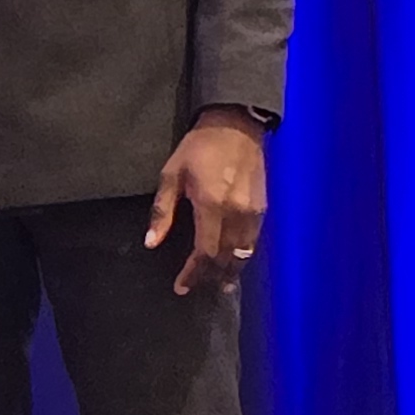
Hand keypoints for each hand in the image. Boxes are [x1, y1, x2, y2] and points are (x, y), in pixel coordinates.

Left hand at [148, 108, 269, 294]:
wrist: (236, 126)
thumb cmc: (198, 148)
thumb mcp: (171, 175)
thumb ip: (162, 212)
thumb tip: (151, 242)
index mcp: (212, 205)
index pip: (205, 252)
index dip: (194, 273)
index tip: (181, 286)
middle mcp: (237, 213)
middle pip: (226, 258)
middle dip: (211, 276)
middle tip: (198, 288)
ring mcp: (254, 212)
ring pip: (243, 254)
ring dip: (230, 271)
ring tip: (219, 285)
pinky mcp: (263, 209)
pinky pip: (254, 242)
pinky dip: (243, 256)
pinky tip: (235, 263)